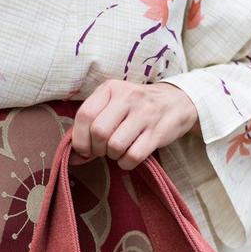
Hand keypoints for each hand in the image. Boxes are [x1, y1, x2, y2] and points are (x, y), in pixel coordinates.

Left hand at [70, 79, 199, 169]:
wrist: (176, 101)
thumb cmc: (136, 106)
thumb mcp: (113, 104)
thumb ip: (92, 126)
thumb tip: (74, 158)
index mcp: (111, 88)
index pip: (85, 115)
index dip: (80, 139)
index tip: (84, 149)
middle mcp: (128, 97)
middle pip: (99, 132)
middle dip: (96, 149)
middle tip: (103, 150)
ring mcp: (145, 114)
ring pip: (115, 146)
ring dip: (113, 156)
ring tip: (118, 151)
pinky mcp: (158, 132)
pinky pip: (133, 156)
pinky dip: (126, 163)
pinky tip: (129, 157)